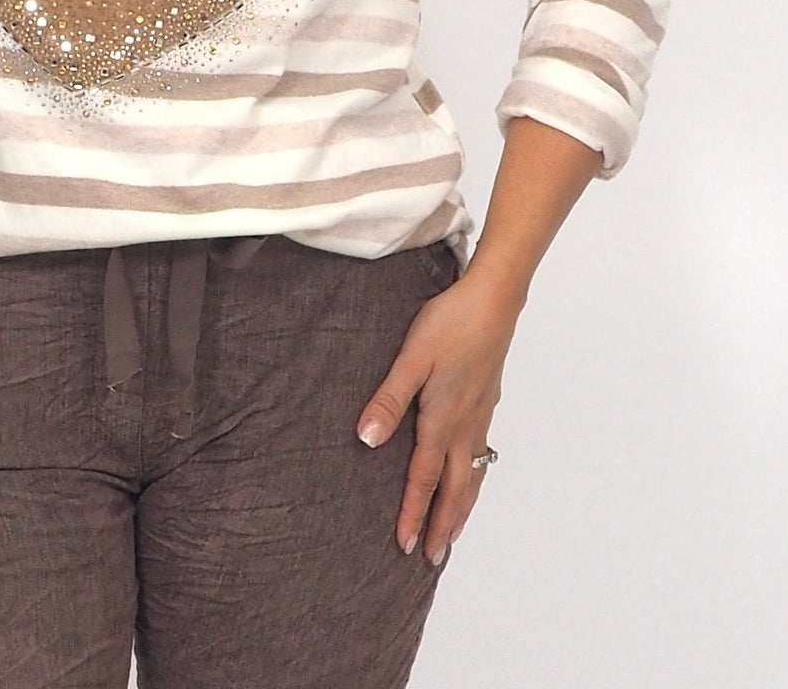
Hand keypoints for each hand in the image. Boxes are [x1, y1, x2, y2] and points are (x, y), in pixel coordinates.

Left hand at [356, 272, 521, 564]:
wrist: (493, 301)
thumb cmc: (449, 324)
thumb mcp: (409, 359)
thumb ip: (388, 400)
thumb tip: (366, 441)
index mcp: (442, 420)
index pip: (424, 479)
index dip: (414, 514)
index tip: (406, 546)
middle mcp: (464, 426)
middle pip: (455, 489)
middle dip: (444, 525)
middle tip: (435, 559)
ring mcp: (480, 415)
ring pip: (473, 474)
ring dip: (462, 507)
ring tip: (455, 532)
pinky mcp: (487, 401)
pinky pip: (481, 454)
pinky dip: (476, 479)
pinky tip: (472, 474)